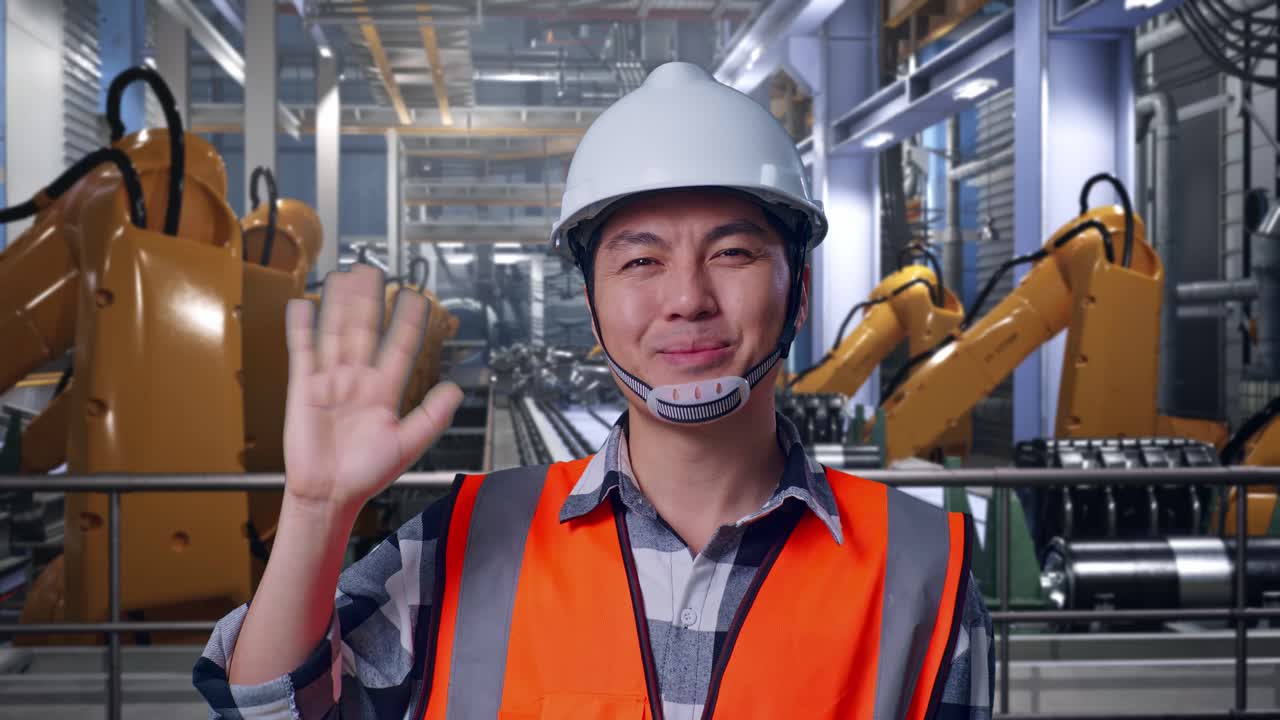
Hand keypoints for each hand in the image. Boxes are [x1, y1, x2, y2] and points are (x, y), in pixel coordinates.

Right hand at [282, 264, 462, 512]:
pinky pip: (303, 351)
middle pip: (366, 330)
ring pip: (336, 332)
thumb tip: (456, 389)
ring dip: (340, 304)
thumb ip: (432, 416)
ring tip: (345, 276)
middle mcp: (358, 380)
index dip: (409, 322)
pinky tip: (304, 305)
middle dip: (371, 300)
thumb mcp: (408, 444)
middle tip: (376, 271)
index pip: (400, 346)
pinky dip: (302, 327)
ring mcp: (330, 381)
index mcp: (384, 391)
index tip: (418, 298)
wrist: (329, 494)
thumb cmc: (366, 474)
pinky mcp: (303, 387)